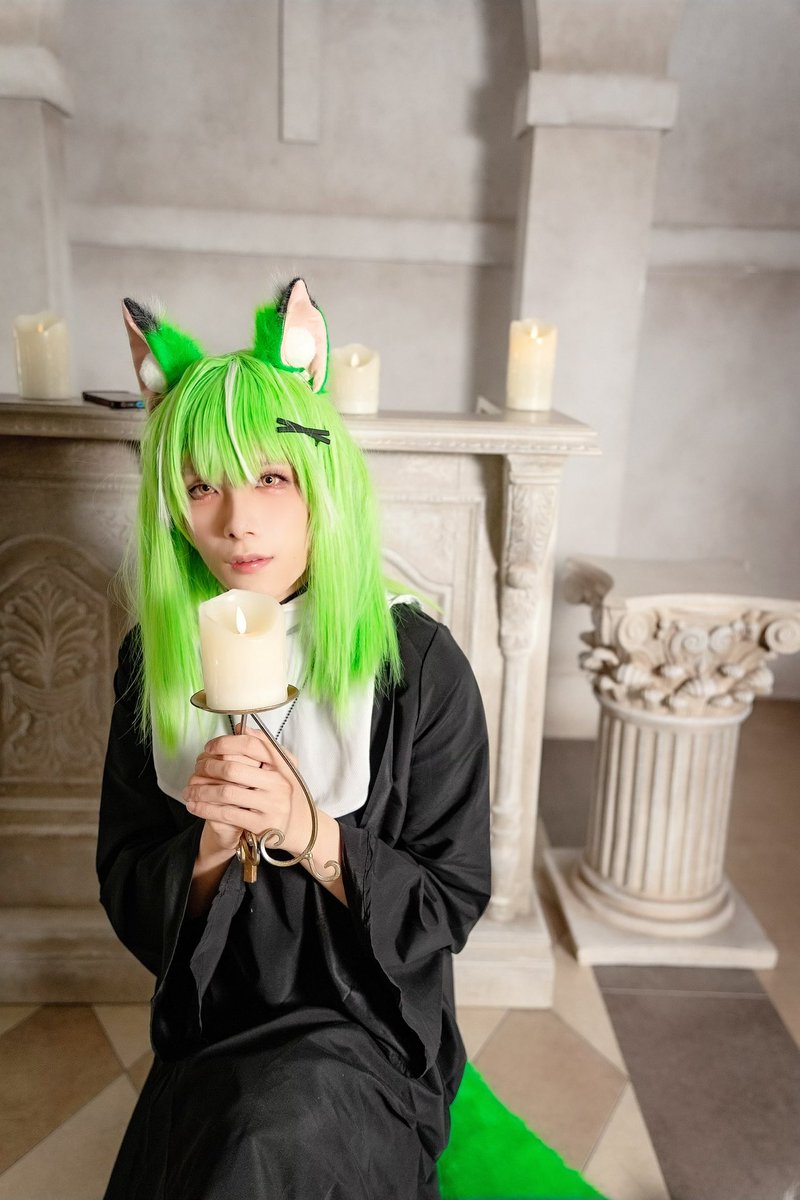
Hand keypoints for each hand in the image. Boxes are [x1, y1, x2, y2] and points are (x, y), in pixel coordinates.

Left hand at [183, 725, 311, 857]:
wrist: (304, 827)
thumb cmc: (286, 792)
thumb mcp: (283, 767)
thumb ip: (264, 746)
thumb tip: (240, 728)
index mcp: (284, 764)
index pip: (251, 745)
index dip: (225, 743)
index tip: (209, 747)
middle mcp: (280, 783)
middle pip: (233, 769)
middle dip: (208, 768)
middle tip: (196, 769)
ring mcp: (272, 805)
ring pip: (226, 793)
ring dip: (201, 791)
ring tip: (189, 790)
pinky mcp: (262, 825)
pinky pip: (227, 814)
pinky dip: (206, 809)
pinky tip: (195, 806)